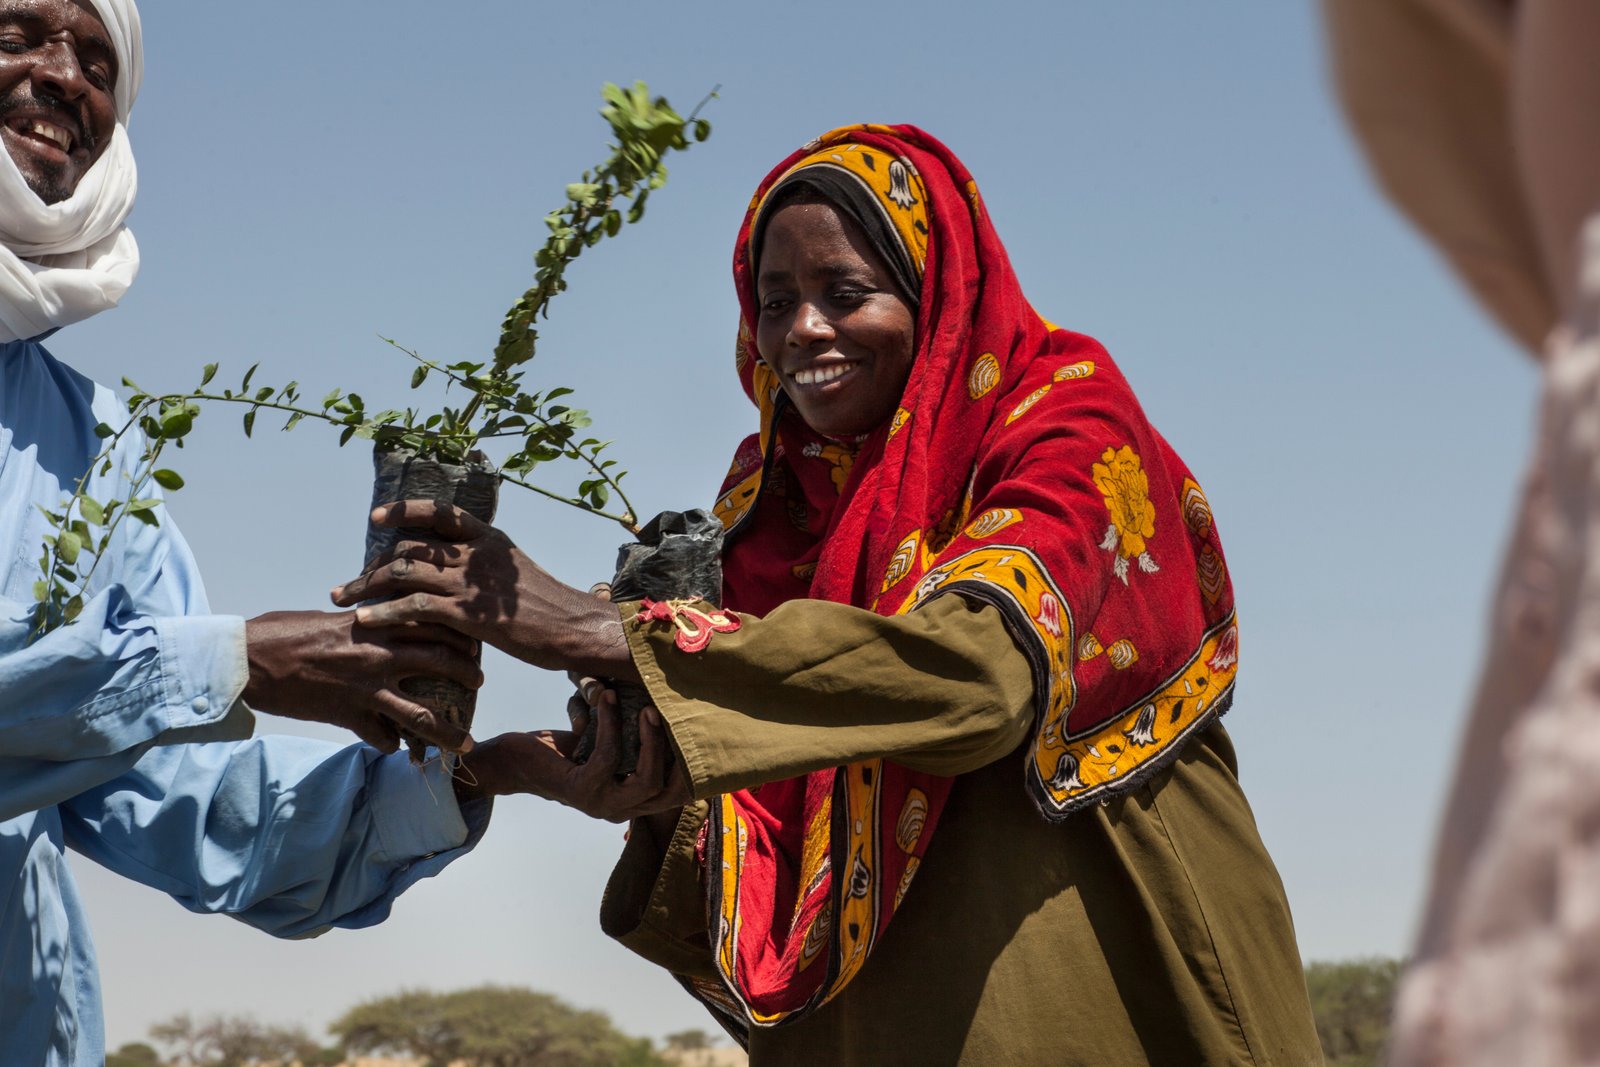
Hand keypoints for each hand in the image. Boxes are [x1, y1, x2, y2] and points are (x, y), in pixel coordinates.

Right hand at [243, 610, 480, 754]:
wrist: (249, 659)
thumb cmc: (285, 630)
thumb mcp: (332, 617)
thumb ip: (365, 621)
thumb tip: (382, 620)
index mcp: (376, 623)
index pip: (432, 623)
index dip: (457, 632)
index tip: (471, 640)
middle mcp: (379, 655)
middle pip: (440, 663)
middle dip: (466, 674)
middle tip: (479, 682)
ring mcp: (366, 688)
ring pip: (420, 714)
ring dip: (447, 731)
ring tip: (465, 743)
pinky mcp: (348, 716)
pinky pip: (381, 738)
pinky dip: (391, 746)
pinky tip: (397, 750)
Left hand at [330, 500, 635, 681]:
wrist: (573, 628)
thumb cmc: (547, 608)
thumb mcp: (515, 575)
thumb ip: (485, 568)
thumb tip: (458, 575)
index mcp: (488, 538)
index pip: (439, 513)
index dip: (404, 511)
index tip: (376, 516)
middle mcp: (475, 553)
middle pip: (411, 547)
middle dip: (373, 565)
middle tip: (346, 585)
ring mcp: (471, 582)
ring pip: (405, 573)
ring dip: (368, 586)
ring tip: (343, 601)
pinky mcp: (469, 613)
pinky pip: (415, 607)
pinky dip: (386, 613)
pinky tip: (367, 621)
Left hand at [453, 689, 691, 821]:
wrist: (516, 760)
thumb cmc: (565, 749)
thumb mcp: (609, 742)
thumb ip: (637, 737)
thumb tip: (671, 702)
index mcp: (634, 799)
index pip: (680, 792)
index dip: (698, 765)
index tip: (702, 726)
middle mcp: (623, 809)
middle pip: (672, 790)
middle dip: (681, 751)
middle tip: (674, 711)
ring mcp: (602, 805)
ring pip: (646, 780)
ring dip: (651, 739)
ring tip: (648, 707)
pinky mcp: (580, 790)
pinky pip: (608, 756)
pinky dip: (611, 724)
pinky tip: (607, 698)